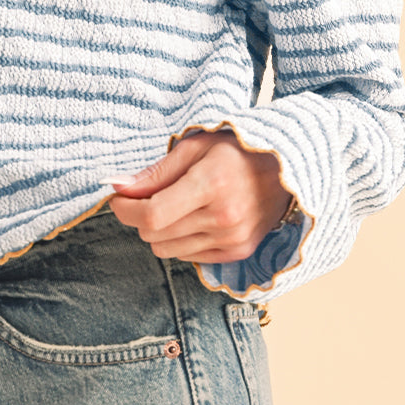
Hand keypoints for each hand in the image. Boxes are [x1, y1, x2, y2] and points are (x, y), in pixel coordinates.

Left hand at [108, 128, 293, 263]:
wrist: (286, 169)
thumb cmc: (238, 151)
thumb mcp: (196, 146)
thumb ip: (156, 172)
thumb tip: (118, 187)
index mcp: (212, 184)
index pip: (152, 214)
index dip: (125, 209)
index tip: (118, 198)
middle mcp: (224, 217)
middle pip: (154, 235)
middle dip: (139, 217)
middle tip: (145, 197)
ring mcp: (233, 238)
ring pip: (167, 250)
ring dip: (160, 230)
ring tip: (174, 206)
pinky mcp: (238, 252)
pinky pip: (188, 257)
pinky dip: (181, 240)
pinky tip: (194, 218)